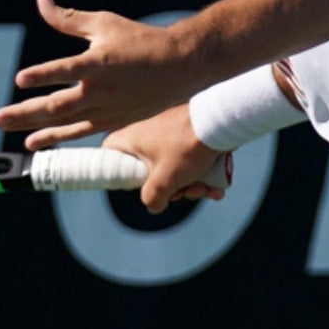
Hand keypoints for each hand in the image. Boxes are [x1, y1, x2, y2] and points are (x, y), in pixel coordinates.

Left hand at [0, 0, 195, 149]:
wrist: (178, 67)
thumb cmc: (139, 41)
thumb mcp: (104, 23)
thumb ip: (68, 18)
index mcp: (99, 63)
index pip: (66, 70)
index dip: (43, 74)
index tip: (20, 79)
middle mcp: (100, 91)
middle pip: (57, 106)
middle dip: (24, 112)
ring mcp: (105, 110)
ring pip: (62, 122)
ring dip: (31, 126)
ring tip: (3, 124)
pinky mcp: (110, 122)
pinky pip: (77, 133)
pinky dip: (54, 137)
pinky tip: (32, 141)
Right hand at [105, 104, 229, 214]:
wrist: (221, 123)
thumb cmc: (186, 147)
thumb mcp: (164, 180)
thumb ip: (152, 198)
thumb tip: (154, 205)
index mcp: (131, 139)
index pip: (108, 154)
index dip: (115, 173)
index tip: (133, 184)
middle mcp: (145, 134)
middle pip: (146, 171)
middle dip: (169, 190)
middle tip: (183, 193)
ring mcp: (167, 134)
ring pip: (170, 169)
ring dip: (189, 186)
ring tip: (206, 189)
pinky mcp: (186, 135)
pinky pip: (186, 161)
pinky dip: (199, 175)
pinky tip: (215, 187)